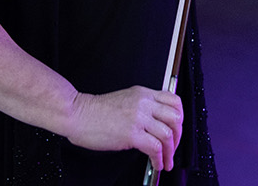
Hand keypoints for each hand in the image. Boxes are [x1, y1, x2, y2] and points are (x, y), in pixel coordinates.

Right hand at [65, 86, 183, 169]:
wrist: (77, 114)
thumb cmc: (95, 110)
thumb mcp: (125, 99)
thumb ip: (142, 106)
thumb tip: (155, 122)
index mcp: (143, 94)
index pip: (174, 101)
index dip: (180, 117)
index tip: (177, 130)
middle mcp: (144, 103)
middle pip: (175, 118)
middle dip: (178, 136)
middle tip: (174, 148)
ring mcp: (138, 118)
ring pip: (167, 134)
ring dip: (170, 152)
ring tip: (166, 162)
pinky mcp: (131, 134)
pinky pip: (155, 147)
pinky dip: (159, 159)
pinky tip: (156, 164)